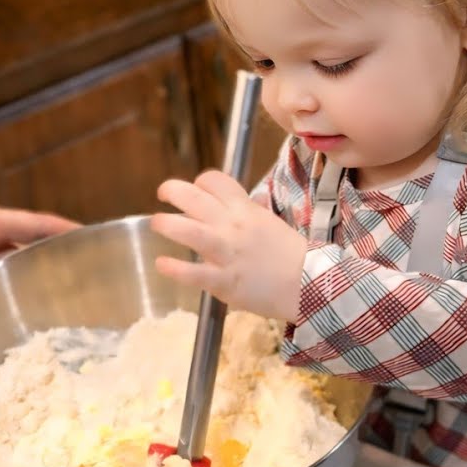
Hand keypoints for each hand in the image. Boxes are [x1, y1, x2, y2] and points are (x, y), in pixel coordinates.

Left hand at [151, 170, 305, 320]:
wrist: (308, 285)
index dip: (200, 181)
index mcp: (245, 209)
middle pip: (194, 198)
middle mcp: (232, 225)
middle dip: (172, 190)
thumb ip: (252, 210)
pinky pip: (193, 273)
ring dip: (166, 224)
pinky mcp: (224, 281)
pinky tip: (162, 263)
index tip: (196, 190)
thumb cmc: (288, 253)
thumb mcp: (271, 222)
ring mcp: (226, 253)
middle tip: (163, 194)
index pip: (215, 181)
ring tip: (157, 223)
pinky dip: (174, 268)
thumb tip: (249, 199)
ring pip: (188, 231)